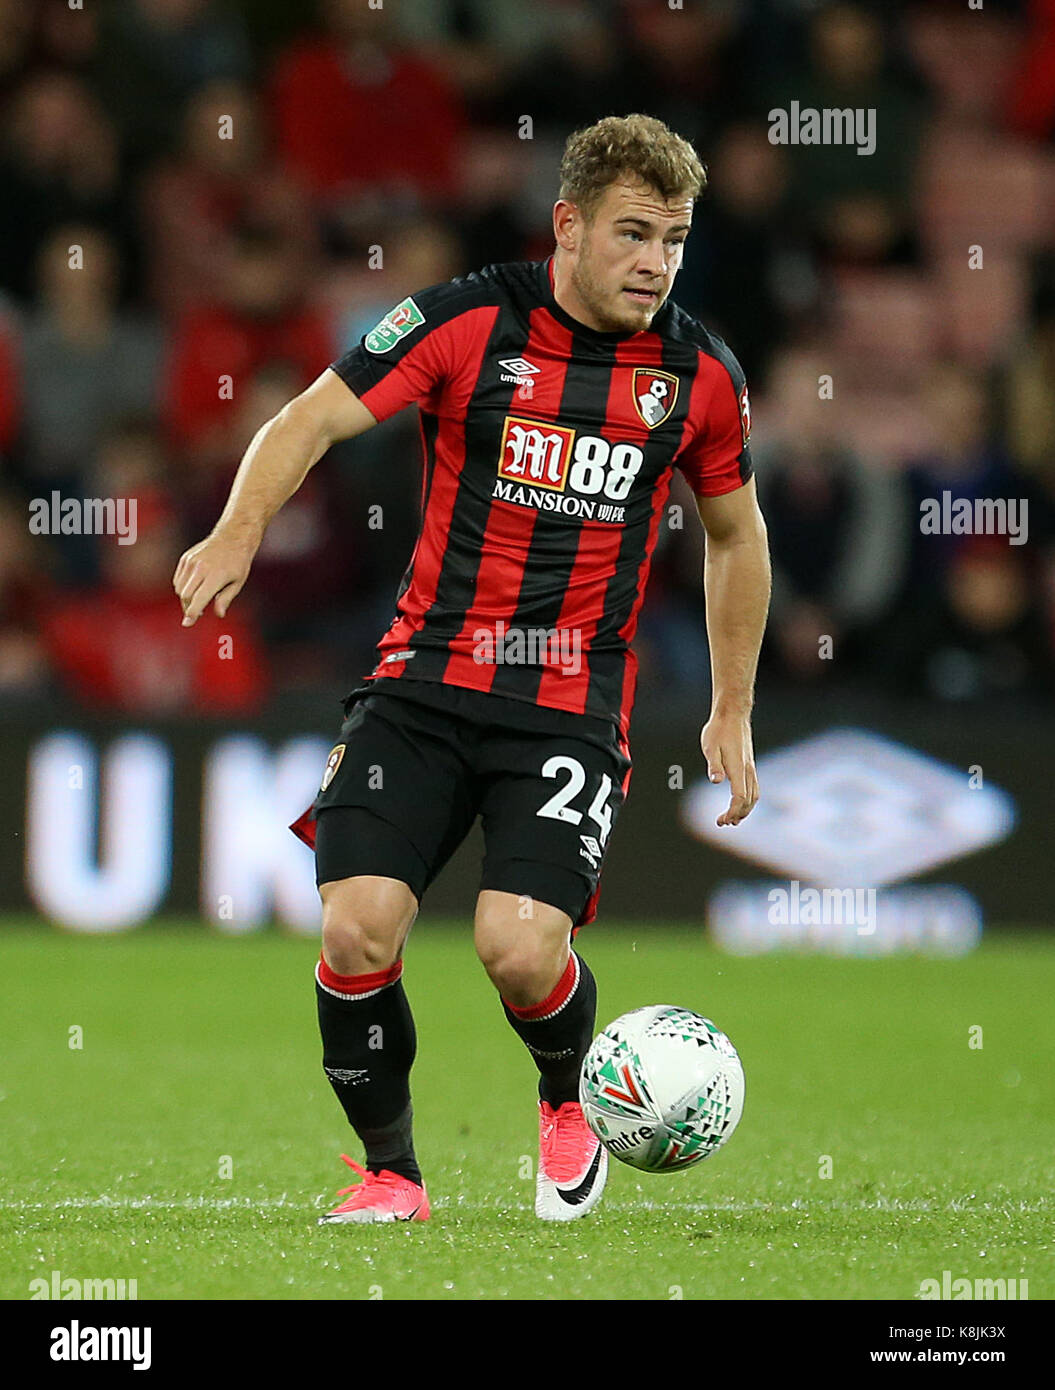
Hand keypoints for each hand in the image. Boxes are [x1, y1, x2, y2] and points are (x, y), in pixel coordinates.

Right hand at [173, 531, 254, 626]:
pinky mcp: (185, 558)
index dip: (192, 613)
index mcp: (215, 575)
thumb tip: (219, 614)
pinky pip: (178, 579)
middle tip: (200, 613)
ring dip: (186, 598)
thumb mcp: (238, 582)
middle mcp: (201, 568)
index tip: (187, 623)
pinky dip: (183, 587)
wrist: (232, 537)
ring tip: (200, 598)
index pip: (199, 599)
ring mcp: (191, 562)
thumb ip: (226, 598)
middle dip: (189, 608)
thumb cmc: (238, 562)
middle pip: (186, 596)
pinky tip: (195, 587)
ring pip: (180, 589)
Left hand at [700, 711, 758, 826]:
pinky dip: (748, 800)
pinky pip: (754, 788)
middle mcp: (748, 770)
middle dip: (738, 815)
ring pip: (754, 795)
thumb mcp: (710, 747)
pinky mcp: (749, 764)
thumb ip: (714, 765)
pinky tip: (739, 803)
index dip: (732, 812)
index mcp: (738, 768)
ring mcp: (751, 767)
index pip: (739, 797)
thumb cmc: (718, 730)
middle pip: (749, 800)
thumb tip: (716, 781)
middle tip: (722, 823)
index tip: (721, 820)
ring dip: (745, 810)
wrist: (732, 714)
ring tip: (732, 819)